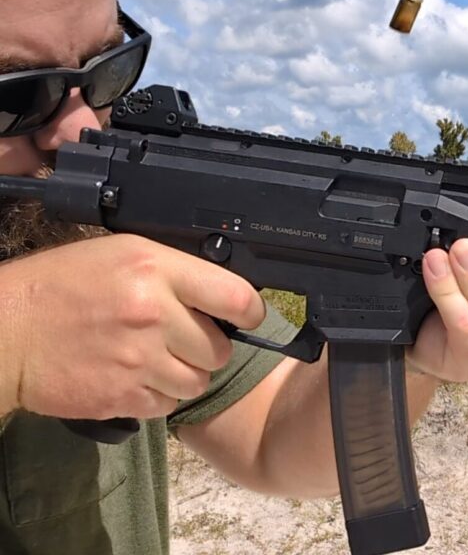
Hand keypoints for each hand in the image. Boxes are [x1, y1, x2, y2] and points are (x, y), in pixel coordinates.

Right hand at [0, 234, 264, 418]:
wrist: (4, 331)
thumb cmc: (59, 286)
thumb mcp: (120, 254)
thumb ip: (174, 272)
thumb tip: (222, 295)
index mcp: (154, 269)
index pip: (235, 296)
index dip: (250, 311)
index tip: (247, 317)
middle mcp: (153, 312)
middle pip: (220, 348)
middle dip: (206, 347)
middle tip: (179, 339)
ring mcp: (138, 358)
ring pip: (198, 382)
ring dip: (183, 376)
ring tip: (154, 360)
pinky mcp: (123, 396)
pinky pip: (167, 405)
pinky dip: (156, 397)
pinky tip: (132, 377)